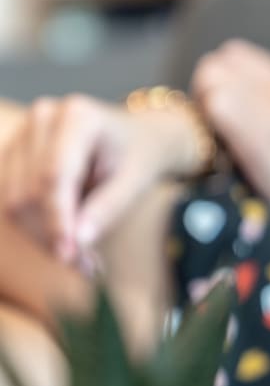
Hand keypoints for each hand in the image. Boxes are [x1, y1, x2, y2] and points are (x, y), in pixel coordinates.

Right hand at [0, 95, 203, 259]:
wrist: (136, 138)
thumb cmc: (139, 157)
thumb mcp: (136, 181)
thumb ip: (108, 208)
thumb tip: (78, 242)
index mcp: (78, 116)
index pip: (54, 175)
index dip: (57, 220)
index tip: (69, 256)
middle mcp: (43, 119)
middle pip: (29, 191)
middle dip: (53, 235)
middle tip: (87, 268)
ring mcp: (24, 135)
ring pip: (15, 201)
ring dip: (44, 238)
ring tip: (83, 262)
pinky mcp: (15, 156)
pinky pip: (14, 201)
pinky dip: (39, 230)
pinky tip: (68, 245)